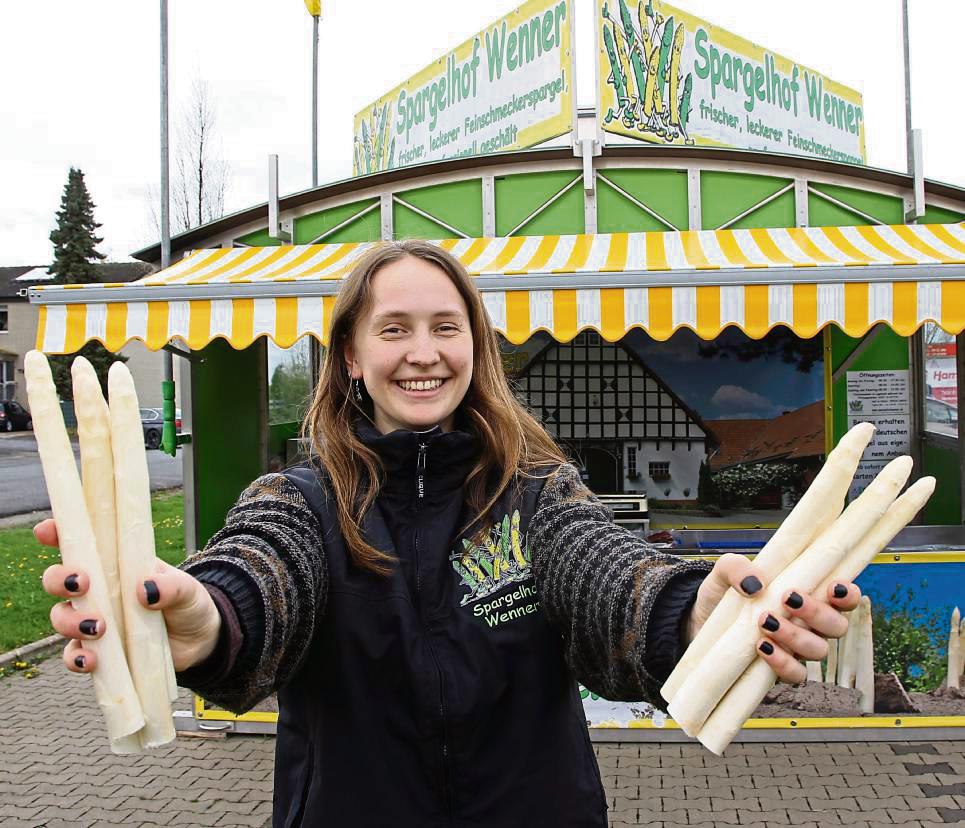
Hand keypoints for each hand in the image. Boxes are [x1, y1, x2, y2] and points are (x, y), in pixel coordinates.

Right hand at [36, 519, 221, 673]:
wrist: (200, 641)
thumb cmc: (188, 603)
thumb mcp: (187, 589)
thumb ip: (171, 586)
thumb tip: (144, 590)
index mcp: (116, 564)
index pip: (79, 543)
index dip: (55, 533)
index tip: (46, 531)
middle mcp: (98, 590)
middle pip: (57, 579)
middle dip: (59, 580)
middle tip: (82, 585)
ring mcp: (94, 620)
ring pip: (60, 616)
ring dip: (69, 621)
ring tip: (98, 627)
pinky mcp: (98, 651)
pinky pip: (73, 654)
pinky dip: (75, 658)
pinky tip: (91, 661)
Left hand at [685, 553, 860, 684]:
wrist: (698, 623)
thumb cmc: (722, 594)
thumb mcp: (723, 572)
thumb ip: (736, 567)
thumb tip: (756, 583)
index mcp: (806, 595)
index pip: (844, 597)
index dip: (848, 595)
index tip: (833, 588)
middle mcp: (808, 623)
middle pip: (837, 626)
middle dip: (817, 613)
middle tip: (788, 598)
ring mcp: (797, 648)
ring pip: (820, 650)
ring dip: (796, 636)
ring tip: (764, 621)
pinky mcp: (780, 668)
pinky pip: (797, 674)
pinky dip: (783, 662)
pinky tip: (762, 647)